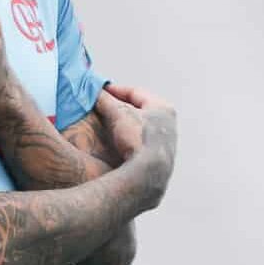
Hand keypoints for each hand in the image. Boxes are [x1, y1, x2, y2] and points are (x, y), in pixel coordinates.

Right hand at [102, 83, 177, 205]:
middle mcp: (169, 124)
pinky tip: (119, 142)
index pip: (136, 92)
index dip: (116, 90)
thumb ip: (106, 100)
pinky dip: (130, 138)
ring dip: (125, 123)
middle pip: (140, 109)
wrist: (147, 174)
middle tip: (104, 106)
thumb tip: (95, 92)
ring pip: (141, 126)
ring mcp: (166, 143)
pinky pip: (142, 141)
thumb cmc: (136, 138)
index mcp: (163, 108)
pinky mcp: (160, 159)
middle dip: (120, 107)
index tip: (101, 91)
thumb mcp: (118, 114)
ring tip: (109, 124)